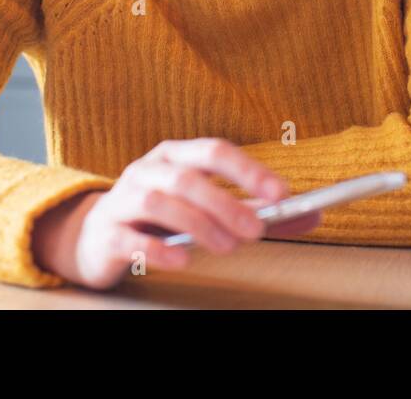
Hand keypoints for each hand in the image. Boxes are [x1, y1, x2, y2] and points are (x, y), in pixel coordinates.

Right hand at [31, 138, 321, 289]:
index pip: (214, 151)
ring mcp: (123, 198)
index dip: (248, 170)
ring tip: (227, 247)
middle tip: (256, 230)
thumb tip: (314, 214)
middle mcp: (148, 169)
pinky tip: (182, 259)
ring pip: (160, 201)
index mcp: (176, 155)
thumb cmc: (162, 217)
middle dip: (226, 202)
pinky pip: (131, 236)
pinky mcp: (107, 231)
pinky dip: (158, 247)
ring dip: (199, 223)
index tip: (281, 194)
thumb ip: (258, 211)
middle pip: (188, 177)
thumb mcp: (209, 207)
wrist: (97, 237)